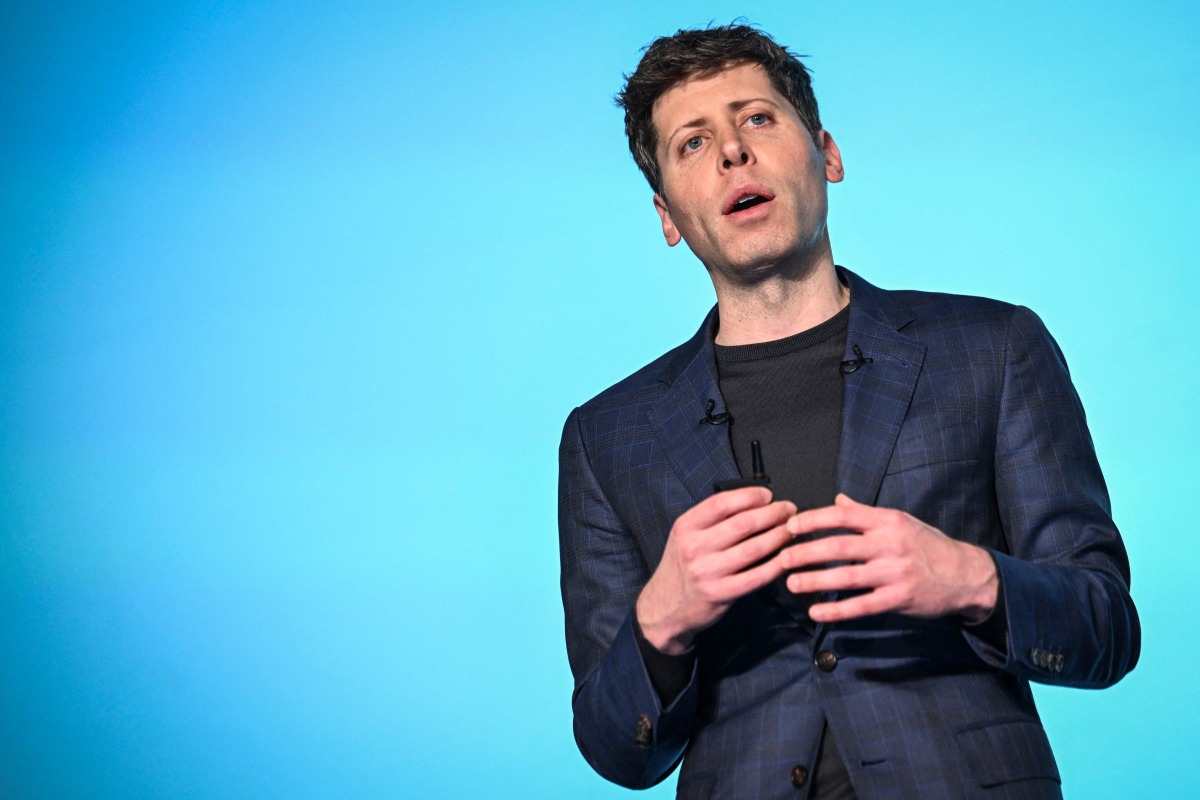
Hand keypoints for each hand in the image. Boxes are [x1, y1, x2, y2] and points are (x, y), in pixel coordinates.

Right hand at [637, 487, 795, 654]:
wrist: (664, 607)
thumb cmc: (682, 568)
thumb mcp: (685, 537)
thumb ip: (711, 521)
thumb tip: (753, 503)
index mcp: (686, 527)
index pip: (722, 503)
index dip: (750, 496)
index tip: (768, 495)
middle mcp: (694, 547)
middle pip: (743, 524)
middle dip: (772, 513)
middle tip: (789, 510)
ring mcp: (707, 572)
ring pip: (753, 548)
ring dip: (778, 537)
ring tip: (791, 531)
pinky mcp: (720, 593)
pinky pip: (756, 577)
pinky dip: (775, 566)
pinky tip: (786, 558)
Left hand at [778, 494, 997, 623]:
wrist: (965, 575)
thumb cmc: (927, 545)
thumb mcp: (900, 521)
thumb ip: (866, 513)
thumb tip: (838, 499)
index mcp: (887, 521)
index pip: (843, 515)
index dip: (813, 519)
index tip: (790, 526)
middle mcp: (890, 544)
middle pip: (838, 546)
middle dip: (805, 552)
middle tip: (781, 557)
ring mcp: (895, 573)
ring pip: (846, 577)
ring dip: (814, 580)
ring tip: (791, 583)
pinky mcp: (899, 599)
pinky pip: (861, 606)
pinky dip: (836, 610)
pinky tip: (816, 611)